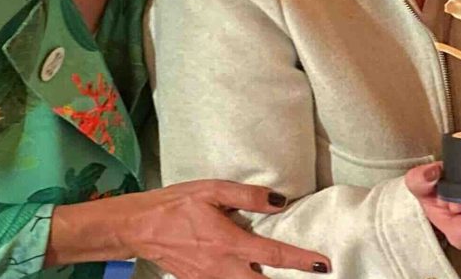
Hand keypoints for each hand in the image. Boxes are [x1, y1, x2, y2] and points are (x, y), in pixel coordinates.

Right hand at [48, 180, 331, 278]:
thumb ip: (247, 196)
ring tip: (285, 278)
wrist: (138, 228)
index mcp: (229, 243)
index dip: (301, 260)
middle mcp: (223, 267)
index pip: (273, 255)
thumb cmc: (174, 205)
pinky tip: (255, 277)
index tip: (322, 264)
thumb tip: (280, 201)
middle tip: (311, 273)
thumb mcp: (211, 191)